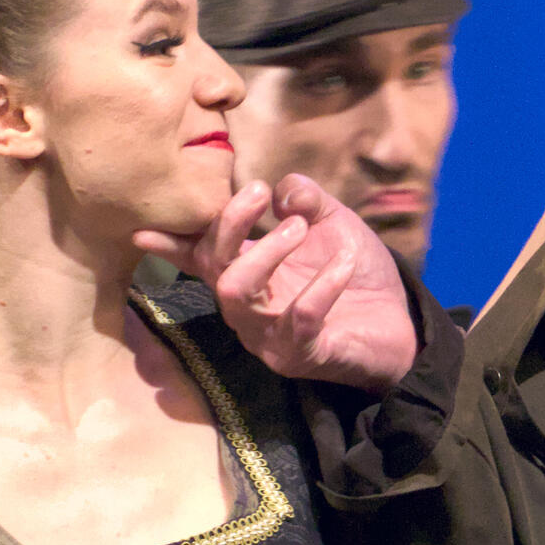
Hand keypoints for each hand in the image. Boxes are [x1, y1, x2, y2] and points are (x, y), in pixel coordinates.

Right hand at [136, 175, 416, 389]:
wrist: (401, 322)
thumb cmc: (354, 272)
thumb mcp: (333, 223)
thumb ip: (306, 200)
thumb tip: (281, 189)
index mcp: (248, 272)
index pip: (200, 257)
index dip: (171, 245)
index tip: (143, 230)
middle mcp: (248, 307)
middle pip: (217, 268)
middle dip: (230, 225)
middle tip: (260, 193)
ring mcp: (269, 335)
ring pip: (239, 294)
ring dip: (266, 252)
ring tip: (301, 227)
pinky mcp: (301, 355)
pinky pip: (299, 319)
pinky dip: (321, 286)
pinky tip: (344, 263)